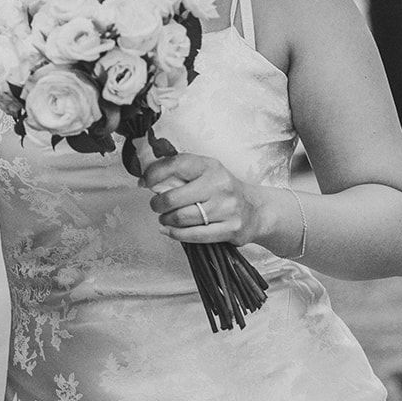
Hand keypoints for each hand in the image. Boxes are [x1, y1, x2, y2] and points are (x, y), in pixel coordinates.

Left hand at [140, 152, 265, 245]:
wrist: (256, 209)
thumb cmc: (222, 190)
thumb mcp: (205, 172)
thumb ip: (179, 173)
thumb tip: (145, 179)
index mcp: (210, 166)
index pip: (176, 165)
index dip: (154, 174)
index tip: (144, 182)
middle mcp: (219, 185)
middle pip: (175, 197)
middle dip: (158, 204)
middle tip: (156, 206)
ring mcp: (227, 208)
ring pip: (183, 218)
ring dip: (167, 220)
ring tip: (165, 218)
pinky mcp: (231, 229)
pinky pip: (195, 235)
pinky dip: (176, 234)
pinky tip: (169, 231)